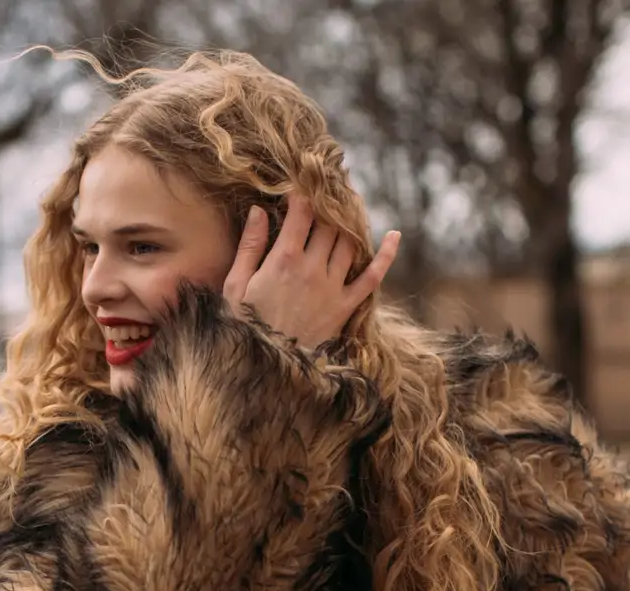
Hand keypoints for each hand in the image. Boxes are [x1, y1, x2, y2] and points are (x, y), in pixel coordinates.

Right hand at [222, 192, 400, 348]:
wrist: (266, 367)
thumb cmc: (244, 325)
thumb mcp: (235, 285)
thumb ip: (249, 246)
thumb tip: (258, 210)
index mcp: (283, 259)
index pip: (302, 213)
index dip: (304, 194)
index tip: (303, 184)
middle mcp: (312, 268)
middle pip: (329, 224)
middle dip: (329, 204)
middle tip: (329, 191)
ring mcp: (332, 287)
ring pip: (350, 242)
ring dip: (351, 222)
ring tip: (349, 208)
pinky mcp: (346, 307)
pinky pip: (372, 277)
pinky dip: (385, 255)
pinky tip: (394, 236)